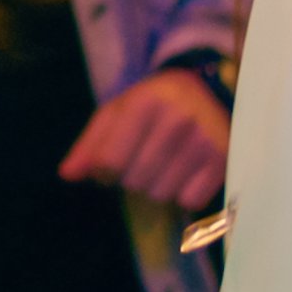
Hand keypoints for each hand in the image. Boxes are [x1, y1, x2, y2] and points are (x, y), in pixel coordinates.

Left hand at [57, 67, 228, 210]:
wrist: (208, 91)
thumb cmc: (153, 104)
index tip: (113, 161)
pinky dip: (183, 192)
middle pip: (135, 182)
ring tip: (165, 162)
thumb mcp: (116, 113)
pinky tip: (187, 169)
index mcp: (144, 102)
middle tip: (144, 157)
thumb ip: (89, 144)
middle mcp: (177, 118)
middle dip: (132, 177)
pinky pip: (189, 200)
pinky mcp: (224, 160)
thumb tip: (67, 175)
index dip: (105, 170)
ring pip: (161, 194)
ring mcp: (204, 140)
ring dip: (157, 186)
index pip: (109, 163)